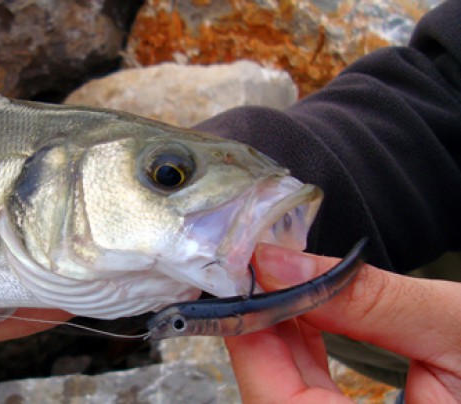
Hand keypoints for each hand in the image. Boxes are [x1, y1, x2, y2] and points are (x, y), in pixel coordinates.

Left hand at [225, 243, 460, 401]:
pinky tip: (302, 312)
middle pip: (277, 398)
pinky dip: (304, 355)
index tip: (238, 282)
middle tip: (252, 271)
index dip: (251, 341)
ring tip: (278, 281)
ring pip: (290, 396)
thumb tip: (279, 263)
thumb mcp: (457, 328)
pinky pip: (313, 398)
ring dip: (280, 339)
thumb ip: (366, 300)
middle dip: (260, 332)